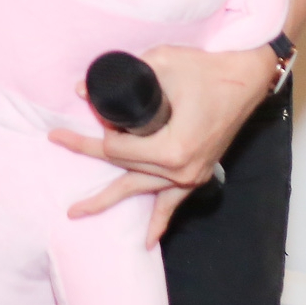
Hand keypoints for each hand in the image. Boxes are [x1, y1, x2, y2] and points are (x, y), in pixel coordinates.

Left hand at [49, 44, 276, 248]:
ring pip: (138, 189)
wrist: (247, 80)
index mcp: (172, 148)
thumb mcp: (162, 63)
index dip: (97, 130)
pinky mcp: (196, 175)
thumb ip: (123, 76)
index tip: (86, 108)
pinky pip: (172, 204)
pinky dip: (159, 221)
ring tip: (76, 211)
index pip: (117, 148)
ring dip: (106, 199)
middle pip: (122, 166)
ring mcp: (190, 177)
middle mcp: (180, 170)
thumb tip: (80, 89)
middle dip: (89, 151)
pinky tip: (146, 241)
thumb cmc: (207, 69)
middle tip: (57, 139)